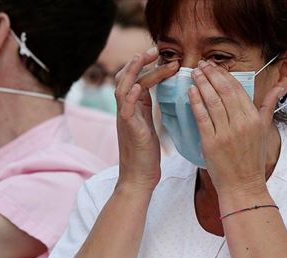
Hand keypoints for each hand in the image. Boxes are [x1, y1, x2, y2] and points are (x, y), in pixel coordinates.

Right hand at [114, 48, 178, 191]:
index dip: (147, 66)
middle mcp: (126, 111)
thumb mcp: (148, 127)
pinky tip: (139, 87)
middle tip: (155, 49)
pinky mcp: (129, 130)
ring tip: (145, 57)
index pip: (137, 80)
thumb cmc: (146, 156)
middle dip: (140, 62)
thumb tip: (157, 94)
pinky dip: (131, 97)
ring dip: (135, 72)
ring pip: (124, 88)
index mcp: (134, 109)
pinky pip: (126, 110)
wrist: (138, 178)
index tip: (162, 55)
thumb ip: (148, 110)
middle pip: (128, 78)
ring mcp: (126, 119)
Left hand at [187, 60, 284, 196]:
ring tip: (194, 73)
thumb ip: (268, 106)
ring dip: (202, 84)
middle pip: (224, 91)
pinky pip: (202, 117)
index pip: (238, 90)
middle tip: (201, 65)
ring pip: (212, 101)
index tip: (214, 67)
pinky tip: (191, 91)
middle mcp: (242, 123)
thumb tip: (278, 87)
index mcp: (255, 119)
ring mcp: (226, 133)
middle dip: (211, 75)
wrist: (243, 185)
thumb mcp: (264, 131)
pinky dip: (196, 102)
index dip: (224, 76)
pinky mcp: (212, 142)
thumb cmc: (252, 159)